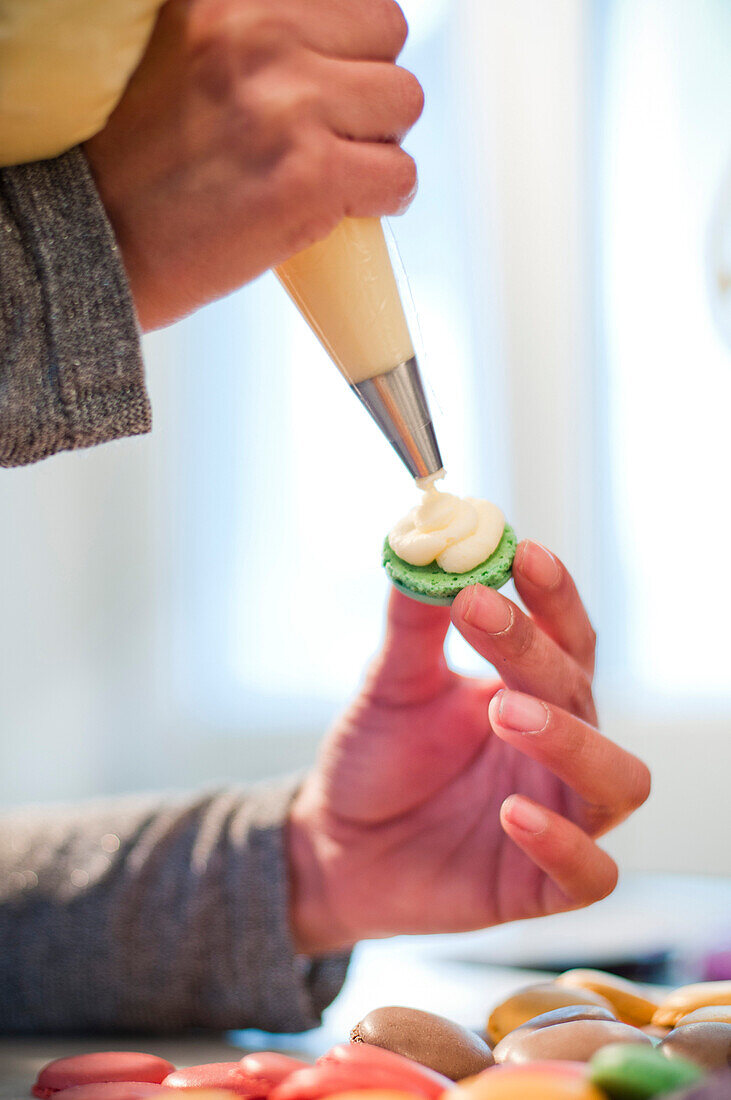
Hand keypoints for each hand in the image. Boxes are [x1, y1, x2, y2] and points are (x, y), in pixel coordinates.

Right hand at [84, 0, 421, 329]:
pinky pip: (401, 175)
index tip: (332, 72)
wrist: (100, 242)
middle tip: (333, 125)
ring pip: (404, 101)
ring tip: (335, 166)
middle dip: (370, 83)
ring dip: (381, 140)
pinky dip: (386, 197)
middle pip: (386, 31)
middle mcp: (257, 33)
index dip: (347, 39)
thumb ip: (254, 32)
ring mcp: (288, 105)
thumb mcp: (184, 50)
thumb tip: (331, 39)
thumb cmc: (137, 163)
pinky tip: (345, 206)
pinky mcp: (310, 176)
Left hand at [288, 541, 650, 953]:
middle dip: (537, 651)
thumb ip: (413, 624)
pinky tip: (513, 814)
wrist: (335, 847)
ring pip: (618, 781)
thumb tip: (427, 548)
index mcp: (532, 694)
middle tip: (483, 615)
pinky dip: (564, 844)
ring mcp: (559, 817)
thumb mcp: (389, 685)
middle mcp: (559, 751)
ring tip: (506, 711)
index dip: (555, 594)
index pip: (567, 638)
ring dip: (572, 741)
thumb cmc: (375, 760)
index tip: (521, 552)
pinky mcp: (540, 887)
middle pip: (583, 693)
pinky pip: (590, 874)